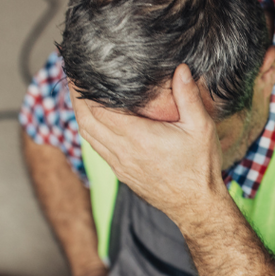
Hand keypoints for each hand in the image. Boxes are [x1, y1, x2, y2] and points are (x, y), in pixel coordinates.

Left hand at [71, 64, 227, 228]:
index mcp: (138, 137)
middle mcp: (123, 152)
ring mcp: (120, 164)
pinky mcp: (121, 173)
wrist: (196, 206)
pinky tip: (96, 121)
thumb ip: (188, 97)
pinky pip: (97, 148)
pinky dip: (91, 130)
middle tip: (74, 77)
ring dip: (81, 115)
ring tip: (79, 95)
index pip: (99, 110)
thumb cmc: (199, 168)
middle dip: (76, 98)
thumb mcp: (200, 128)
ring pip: (88, 136)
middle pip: (86, 122)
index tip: (82, 72)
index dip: (86, 90)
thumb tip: (180, 69)